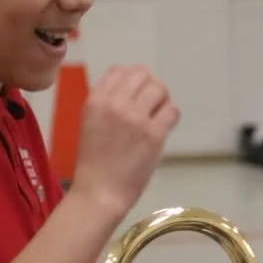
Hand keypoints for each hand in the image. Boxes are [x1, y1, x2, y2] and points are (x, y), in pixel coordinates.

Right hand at [71, 66, 178, 212]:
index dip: (133, 79)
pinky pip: (172, 110)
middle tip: (152, 102)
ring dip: (163, 99)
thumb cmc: (95, 162)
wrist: (100, 191)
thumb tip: (129, 84)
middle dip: (150, 85)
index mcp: (95, 101)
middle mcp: (115, 104)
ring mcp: (136, 118)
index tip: (137, 92)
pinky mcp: (154, 134)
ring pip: (160, 88)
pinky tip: (164, 126)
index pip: (120, 71)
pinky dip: (171, 115)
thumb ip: (107, 102)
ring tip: (158, 113)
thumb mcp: (90, 122)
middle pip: (143, 75)